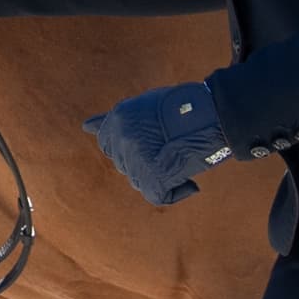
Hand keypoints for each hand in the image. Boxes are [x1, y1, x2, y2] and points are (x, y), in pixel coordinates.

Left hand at [83, 82, 232, 205]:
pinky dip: (176, 192)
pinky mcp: (154, 174)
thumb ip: (114, 119)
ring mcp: (137, 157)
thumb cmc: (184, 107)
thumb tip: (85, 126)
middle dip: (144, 162)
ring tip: (181, 160)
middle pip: (124, 165)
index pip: (108, 144)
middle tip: (170, 151)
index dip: (129, 148)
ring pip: (139, 181)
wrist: (213, 112)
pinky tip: (189, 181)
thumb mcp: (144, 104)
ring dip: (160, 176)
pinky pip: (158, 195)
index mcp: (118, 118)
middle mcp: (122, 137)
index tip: (149, 145)